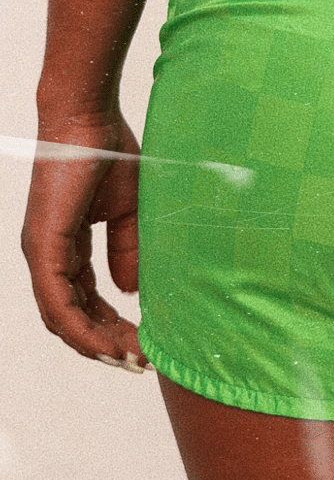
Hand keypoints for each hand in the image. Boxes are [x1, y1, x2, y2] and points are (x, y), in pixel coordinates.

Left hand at [21, 110, 149, 371]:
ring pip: (62, 317)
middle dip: (107, 342)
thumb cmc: (109, 153)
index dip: (113, 324)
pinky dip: (81, 327)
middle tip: (141, 359)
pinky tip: (105, 342)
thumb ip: (128, 251)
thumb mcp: (129, 211)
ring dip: (95, 344)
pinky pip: (58, 301)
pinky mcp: (44, 247)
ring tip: (130, 358)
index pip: (85, 300)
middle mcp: (49, 256)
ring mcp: (43, 253)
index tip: (144, 340)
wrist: (88, 120)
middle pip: (73, 316)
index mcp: (66, 246)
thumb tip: (131, 292)